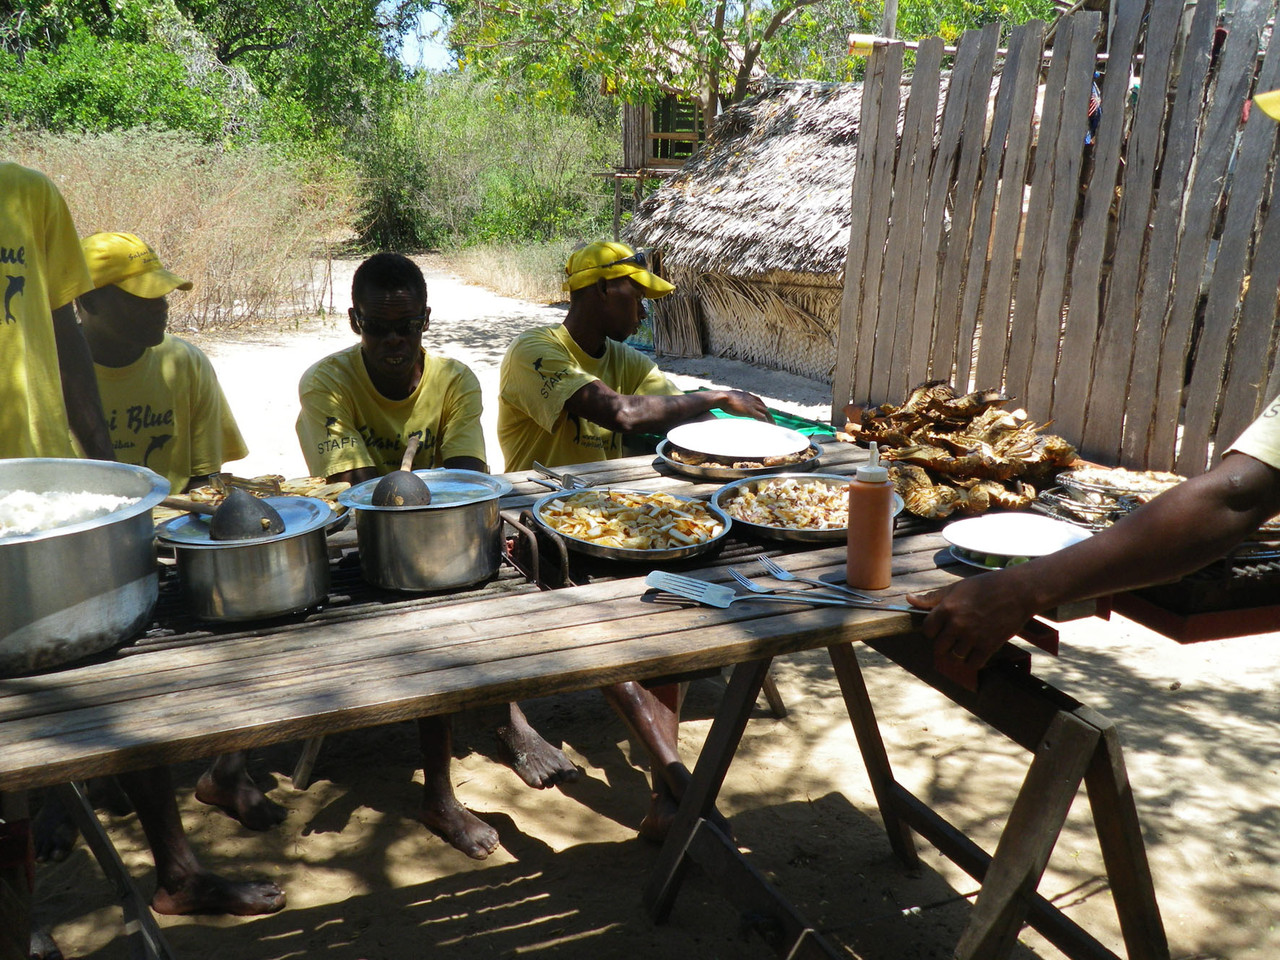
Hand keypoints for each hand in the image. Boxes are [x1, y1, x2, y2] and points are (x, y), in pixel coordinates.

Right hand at [716, 390, 772, 421]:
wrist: (721, 397)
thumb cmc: (722, 398)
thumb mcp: (730, 397)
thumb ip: (733, 399)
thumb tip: (727, 400)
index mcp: (747, 395)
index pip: (758, 400)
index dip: (762, 406)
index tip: (764, 411)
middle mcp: (751, 399)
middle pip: (764, 407)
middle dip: (769, 414)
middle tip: (772, 421)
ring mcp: (752, 405)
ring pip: (765, 412)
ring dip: (770, 419)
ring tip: (773, 426)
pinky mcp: (750, 411)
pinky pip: (761, 417)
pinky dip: (765, 421)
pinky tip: (767, 427)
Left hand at [907, 571, 1036, 669]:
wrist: (1018, 591)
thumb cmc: (986, 586)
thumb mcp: (957, 588)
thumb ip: (932, 598)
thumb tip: (908, 600)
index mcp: (947, 608)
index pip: (927, 631)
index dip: (933, 631)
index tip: (941, 629)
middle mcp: (957, 624)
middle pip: (939, 647)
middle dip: (945, 644)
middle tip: (955, 638)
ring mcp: (973, 636)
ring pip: (955, 657)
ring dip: (959, 653)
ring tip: (967, 643)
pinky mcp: (989, 646)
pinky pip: (972, 664)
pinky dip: (973, 661)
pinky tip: (977, 652)